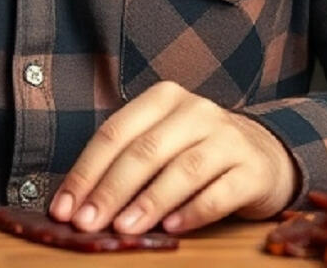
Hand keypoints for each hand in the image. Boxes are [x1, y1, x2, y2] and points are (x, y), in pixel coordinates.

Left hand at [49, 81, 298, 234]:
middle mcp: (195, 110)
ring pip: (182, 169)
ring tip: (124, 229)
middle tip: (87, 223)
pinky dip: (193, 211)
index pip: (116, 132)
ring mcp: (226, 137)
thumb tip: (78, 203)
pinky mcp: (252, 168)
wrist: (262, 153)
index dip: (86, 171)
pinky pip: (220, 192)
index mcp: (163, 98)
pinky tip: (172, 229)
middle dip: (110, 190)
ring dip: (148, 202)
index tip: (64, 208)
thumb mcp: (161, 142)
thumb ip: (125, 163)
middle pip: (145, 150)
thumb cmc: (195, 150)